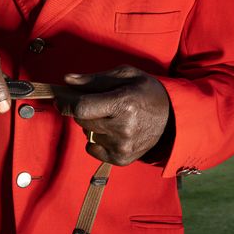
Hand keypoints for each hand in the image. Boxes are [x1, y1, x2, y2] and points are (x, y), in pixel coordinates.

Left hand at [56, 66, 170, 165]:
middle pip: (82, 121)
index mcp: (123, 104)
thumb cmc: (147, 91)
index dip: (66, 103)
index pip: (82, 108)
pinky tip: (113, 131)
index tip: (61, 98)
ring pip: (87, 133)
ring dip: (92, 124)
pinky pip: (93, 149)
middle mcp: (122, 128)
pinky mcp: (121, 159)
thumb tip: (68, 80)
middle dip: (81, 110)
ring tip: (111, 116)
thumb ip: (95, 79)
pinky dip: (97, 139)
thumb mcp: (126, 75)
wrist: (173, 118)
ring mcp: (122, 146)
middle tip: (94, 102)